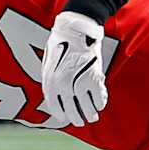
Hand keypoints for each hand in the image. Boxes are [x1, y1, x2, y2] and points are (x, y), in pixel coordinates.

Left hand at [42, 10, 106, 126]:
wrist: (75, 28)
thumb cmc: (60, 43)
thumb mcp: (48, 64)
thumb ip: (52, 81)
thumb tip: (57, 97)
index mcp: (49, 81)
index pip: (55, 106)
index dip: (61, 115)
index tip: (66, 118)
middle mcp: (63, 85)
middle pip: (71, 110)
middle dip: (77, 118)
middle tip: (81, 121)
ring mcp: (79, 82)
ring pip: (87, 107)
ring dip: (90, 114)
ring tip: (92, 116)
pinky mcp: (94, 77)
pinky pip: (99, 97)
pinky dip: (100, 102)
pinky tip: (100, 104)